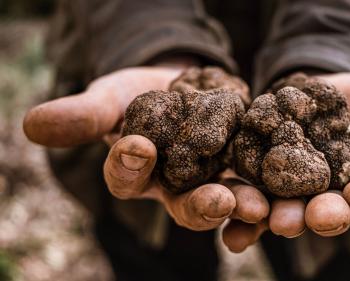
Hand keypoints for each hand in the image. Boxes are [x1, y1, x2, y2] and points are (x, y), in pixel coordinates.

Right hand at [23, 63, 268, 235]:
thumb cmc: (137, 94)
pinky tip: (284, 188)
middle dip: (201, 205)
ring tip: (257, 205)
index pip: (127, 180)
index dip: (129, 167)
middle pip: (186, 204)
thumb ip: (83, 115)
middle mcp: (177, 187)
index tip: (137, 147)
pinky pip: (258, 179)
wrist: (182, 82)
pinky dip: (269, 185)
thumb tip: (32, 125)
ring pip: (228, 199)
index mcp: (139, 175)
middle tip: (217, 201)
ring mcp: (213, 178)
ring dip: (243, 205)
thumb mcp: (111, 97)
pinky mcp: (244, 165)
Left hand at [225, 72, 349, 248]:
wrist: (310, 95)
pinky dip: (244, 222)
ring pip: (288, 215)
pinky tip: (233, 234)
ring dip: (279, 220)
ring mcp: (294, 197)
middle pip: (329, 213)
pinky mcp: (261, 189)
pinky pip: (253, 208)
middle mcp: (331, 198)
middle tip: (315, 216)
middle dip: (323, 216)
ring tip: (272, 220)